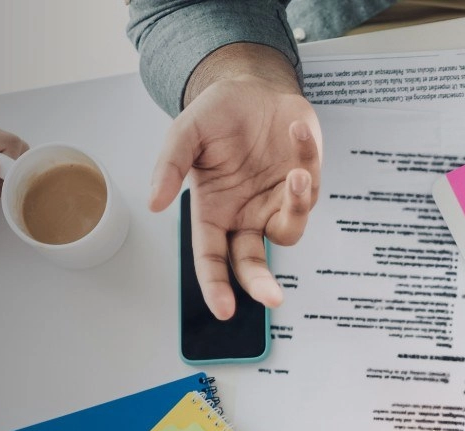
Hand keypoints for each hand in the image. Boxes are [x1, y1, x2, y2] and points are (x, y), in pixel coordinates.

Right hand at [149, 73, 321, 317]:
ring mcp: (276, 201)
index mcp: (212, 211)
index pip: (211, 258)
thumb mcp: (185, 133)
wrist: (252, 88)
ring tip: (296, 175)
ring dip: (297, 207)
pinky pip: (311, 185)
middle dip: (261, 283)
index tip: (223, 309)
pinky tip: (295, 132)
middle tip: (272, 298)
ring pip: (289, 229)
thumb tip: (154, 203)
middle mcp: (245, 214)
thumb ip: (170, 167)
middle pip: (252, 262)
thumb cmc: (216, 115)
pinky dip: (307, 160)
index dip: (215, 285)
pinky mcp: (304, 181)